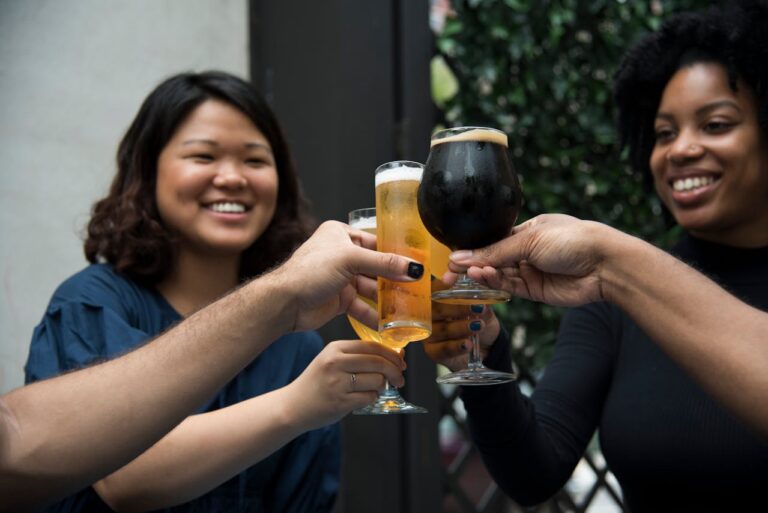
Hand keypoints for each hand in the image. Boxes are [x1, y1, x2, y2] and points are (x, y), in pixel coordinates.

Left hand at [274, 221, 424, 331]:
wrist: (285, 303)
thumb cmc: (309, 271)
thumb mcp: (350, 260)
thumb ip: (384, 263)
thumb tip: (413, 268)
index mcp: (341, 234)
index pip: (376, 242)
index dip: (396, 253)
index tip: (417, 263)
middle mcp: (342, 254)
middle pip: (377, 266)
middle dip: (395, 279)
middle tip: (417, 288)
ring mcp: (341, 278)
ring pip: (371, 288)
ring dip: (387, 299)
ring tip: (407, 308)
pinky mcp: (340, 299)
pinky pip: (363, 306)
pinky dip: (374, 314)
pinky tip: (388, 324)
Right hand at [283, 340, 405, 430]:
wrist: (293, 405)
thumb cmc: (318, 382)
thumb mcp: (333, 360)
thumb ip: (360, 356)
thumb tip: (397, 355)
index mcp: (335, 348)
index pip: (372, 346)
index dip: (392, 354)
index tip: (401, 362)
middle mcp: (335, 362)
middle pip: (378, 362)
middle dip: (395, 371)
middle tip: (400, 379)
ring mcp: (337, 383)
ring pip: (376, 380)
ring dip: (382, 386)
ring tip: (374, 389)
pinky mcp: (339, 402)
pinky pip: (369, 397)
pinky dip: (372, 398)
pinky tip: (364, 398)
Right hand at [422, 281, 499, 371]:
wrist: (484, 345)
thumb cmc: (477, 320)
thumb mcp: (482, 307)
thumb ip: (481, 300)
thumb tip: (482, 297)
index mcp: (437, 299)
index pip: (434, 289)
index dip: (441, 285)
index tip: (452, 279)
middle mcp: (428, 315)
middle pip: (435, 309)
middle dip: (457, 307)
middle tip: (477, 307)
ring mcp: (428, 334)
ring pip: (441, 330)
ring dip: (460, 327)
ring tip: (478, 326)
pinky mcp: (433, 351)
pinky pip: (442, 349)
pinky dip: (456, 346)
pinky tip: (468, 344)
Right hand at [445, 214, 608, 306]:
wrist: (604, 264)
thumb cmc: (573, 239)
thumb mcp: (528, 239)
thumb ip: (493, 251)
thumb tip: (460, 256)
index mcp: (526, 230)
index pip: (491, 240)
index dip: (471, 249)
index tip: (451, 257)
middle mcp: (527, 251)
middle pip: (491, 259)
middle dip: (471, 265)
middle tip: (450, 272)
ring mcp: (530, 271)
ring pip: (498, 274)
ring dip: (482, 273)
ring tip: (469, 272)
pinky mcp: (535, 291)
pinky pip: (508, 287)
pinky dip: (495, 283)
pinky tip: (483, 276)